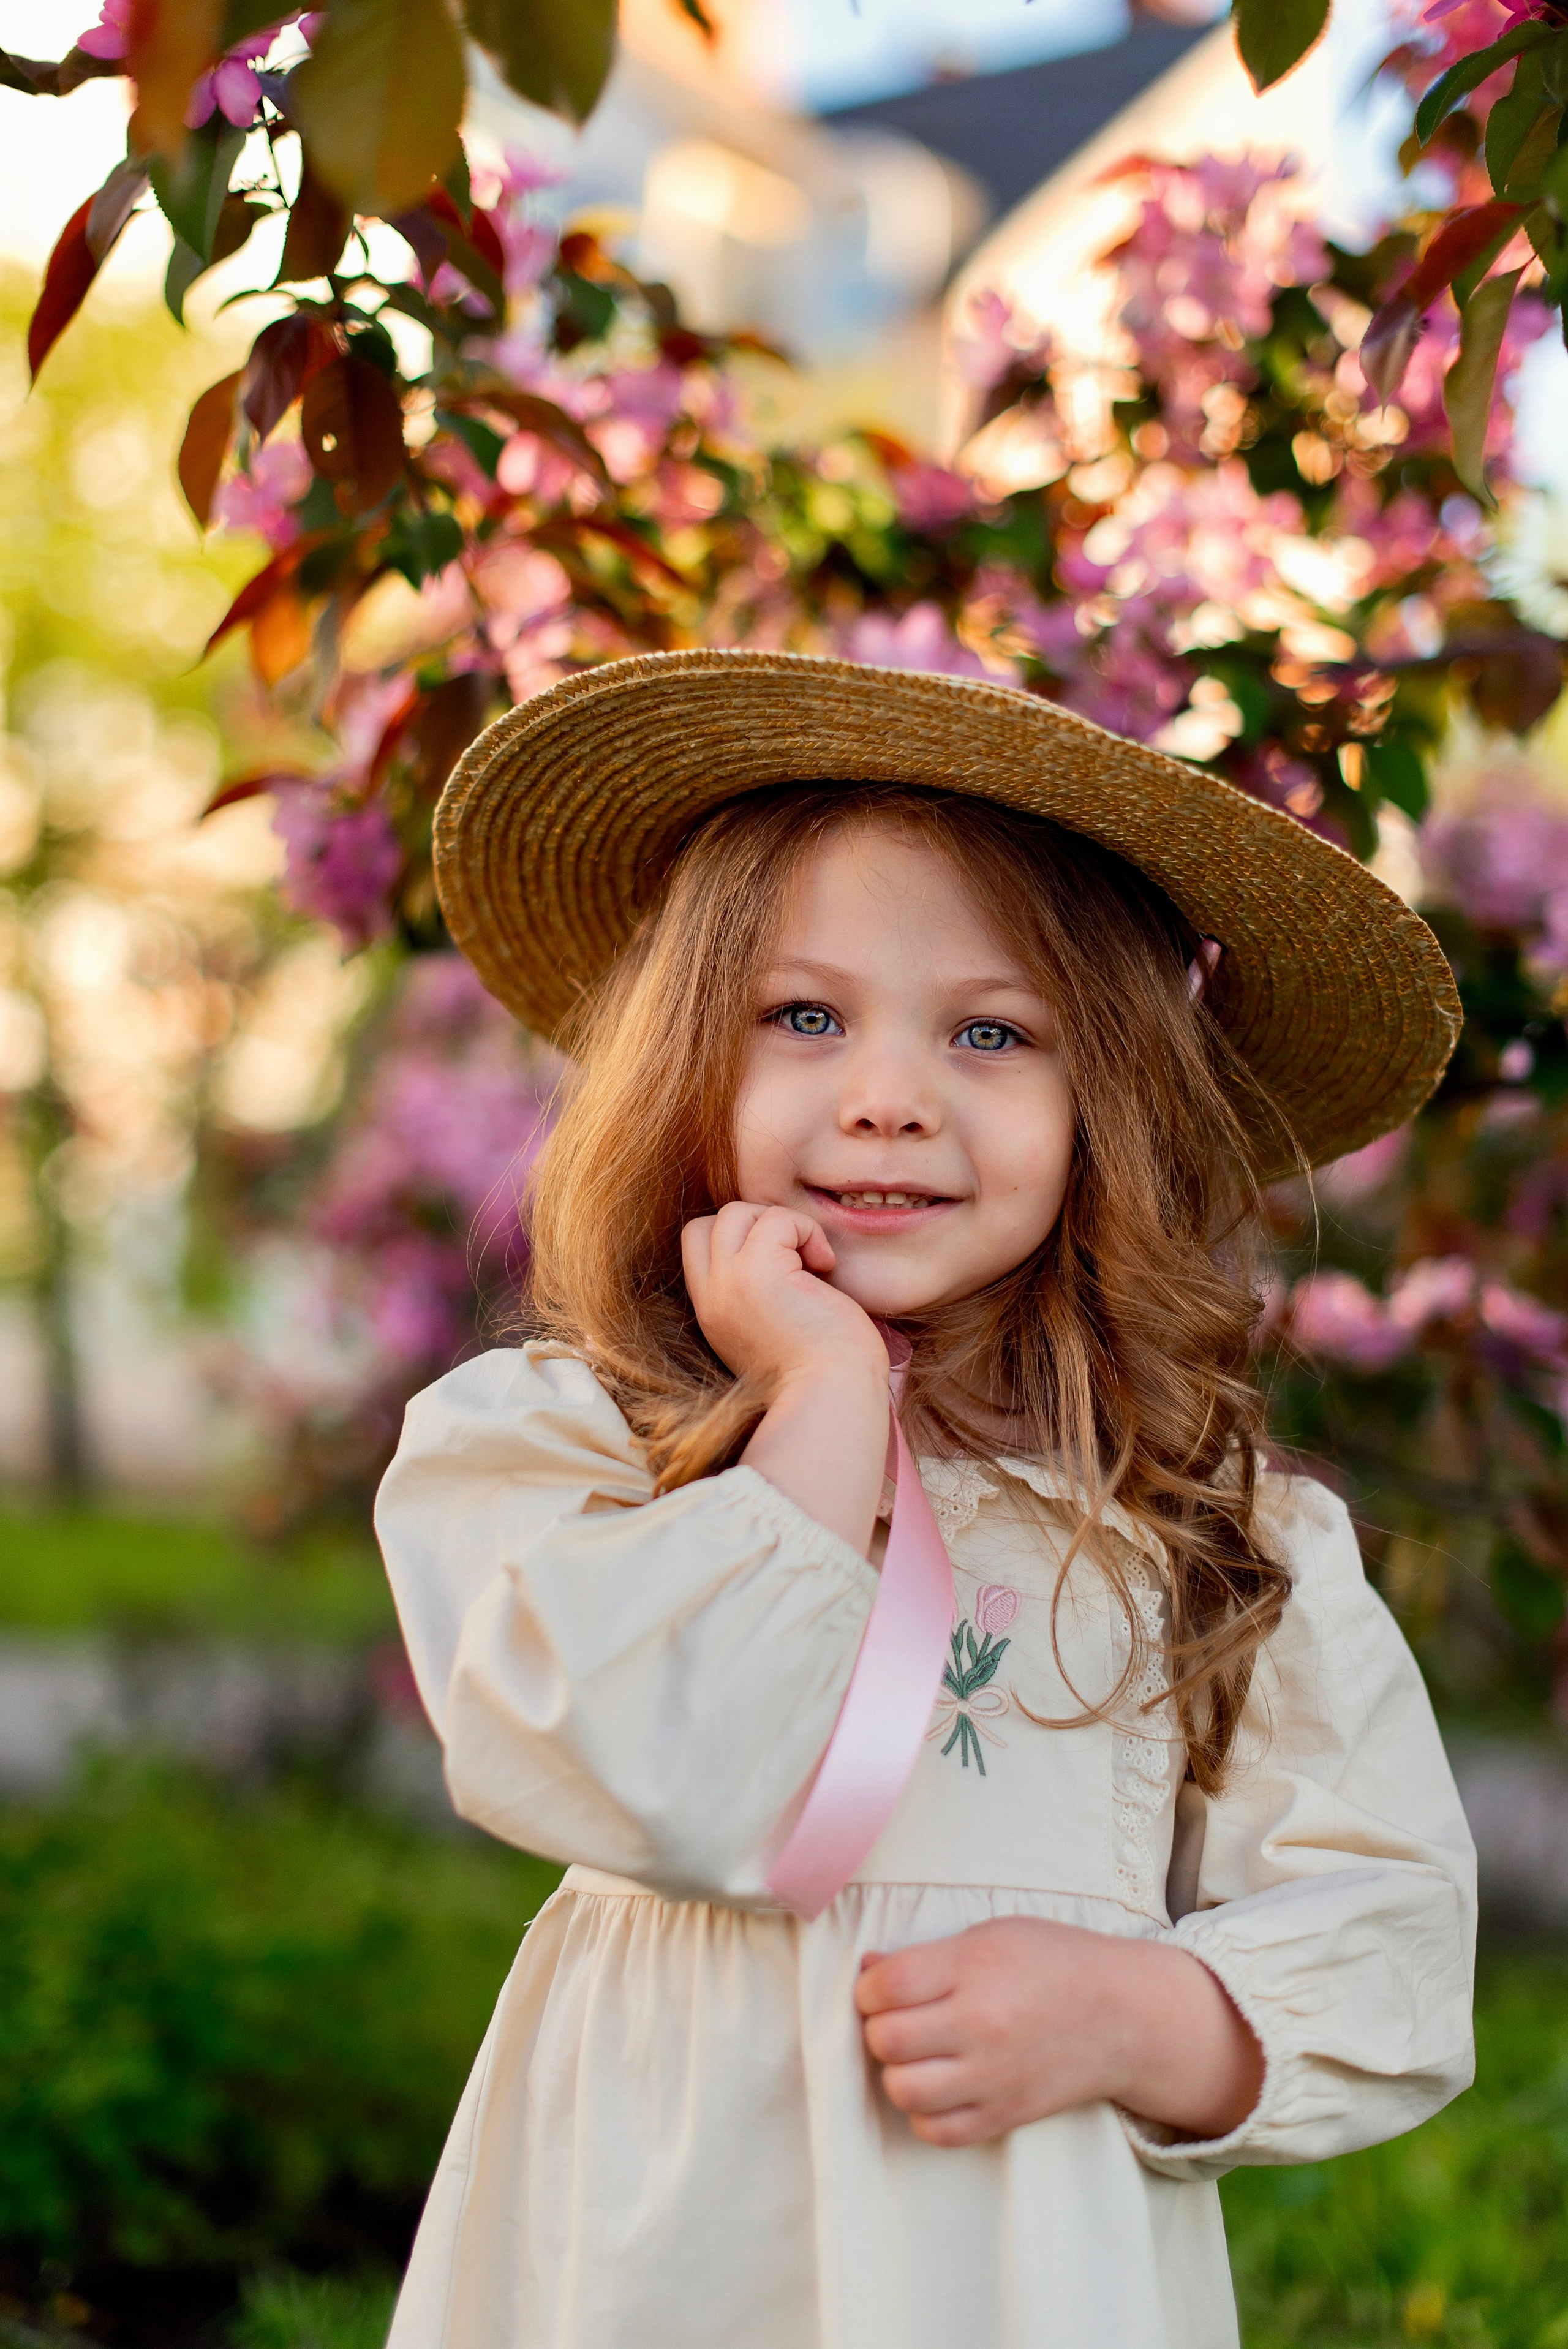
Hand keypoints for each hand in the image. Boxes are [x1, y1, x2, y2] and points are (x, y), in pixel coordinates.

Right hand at [682, 1200, 886, 1398]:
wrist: (833, 1400)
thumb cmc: (823, 1372)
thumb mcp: (772, 1331)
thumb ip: (757, 1295)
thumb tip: (783, 1250)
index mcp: (713, 1314)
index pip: (696, 1246)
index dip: (736, 1240)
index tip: (780, 1265)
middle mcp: (712, 1298)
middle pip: (707, 1224)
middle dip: (754, 1226)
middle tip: (795, 1258)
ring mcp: (730, 1283)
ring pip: (736, 1212)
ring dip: (781, 1224)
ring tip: (812, 1262)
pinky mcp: (759, 1272)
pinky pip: (778, 1220)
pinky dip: (807, 1230)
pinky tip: (826, 1265)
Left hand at [855, 1916, 1263, 2147]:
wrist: (1123, 2016)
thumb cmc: (1054, 1962)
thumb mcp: (991, 1934)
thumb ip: (927, 1955)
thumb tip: (866, 1970)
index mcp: (973, 1968)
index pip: (885, 1986)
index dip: (869, 1987)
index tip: (883, 1986)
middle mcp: (980, 2025)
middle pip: (887, 2040)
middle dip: (880, 2028)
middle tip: (901, 2018)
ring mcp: (993, 2076)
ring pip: (903, 2090)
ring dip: (899, 2072)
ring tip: (919, 2054)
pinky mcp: (1004, 2115)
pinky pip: (937, 2131)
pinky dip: (926, 2113)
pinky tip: (940, 2087)